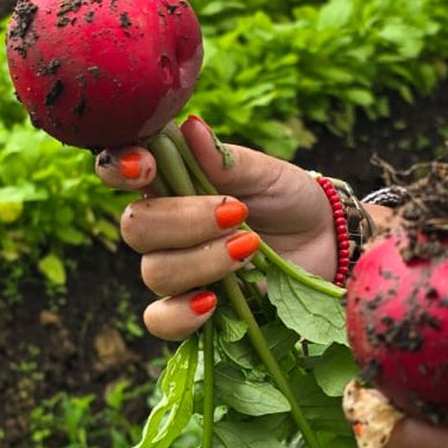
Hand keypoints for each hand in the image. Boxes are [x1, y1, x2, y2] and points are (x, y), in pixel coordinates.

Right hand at [95, 115, 348, 339]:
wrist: (327, 246)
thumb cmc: (289, 199)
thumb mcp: (266, 172)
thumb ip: (225, 158)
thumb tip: (190, 126)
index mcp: (170, 181)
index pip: (120, 170)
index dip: (120, 167)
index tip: (145, 166)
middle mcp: (163, 227)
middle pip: (135, 226)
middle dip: (183, 220)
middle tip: (236, 214)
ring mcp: (176, 271)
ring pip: (153, 271)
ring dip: (202, 260)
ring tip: (249, 248)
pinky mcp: (191, 312)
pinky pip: (161, 321)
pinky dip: (183, 313)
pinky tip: (213, 302)